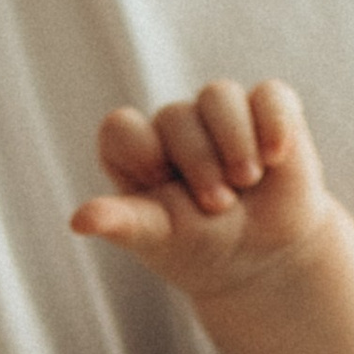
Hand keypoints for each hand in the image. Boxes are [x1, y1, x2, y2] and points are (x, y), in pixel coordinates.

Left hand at [74, 78, 332, 307]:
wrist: (263, 258)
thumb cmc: (200, 248)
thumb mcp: (160, 239)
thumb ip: (122, 223)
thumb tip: (78, 221)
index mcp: (136, 151)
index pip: (122, 128)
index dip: (143, 153)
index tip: (163, 187)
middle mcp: (175, 125)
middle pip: (175, 116)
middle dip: (198, 162)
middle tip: (218, 206)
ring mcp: (221, 114)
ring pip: (219, 96)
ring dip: (234, 140)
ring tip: (246, 181)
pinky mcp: (268, 110)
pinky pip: (270, 95)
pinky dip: (274, 123)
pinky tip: (276, 157)